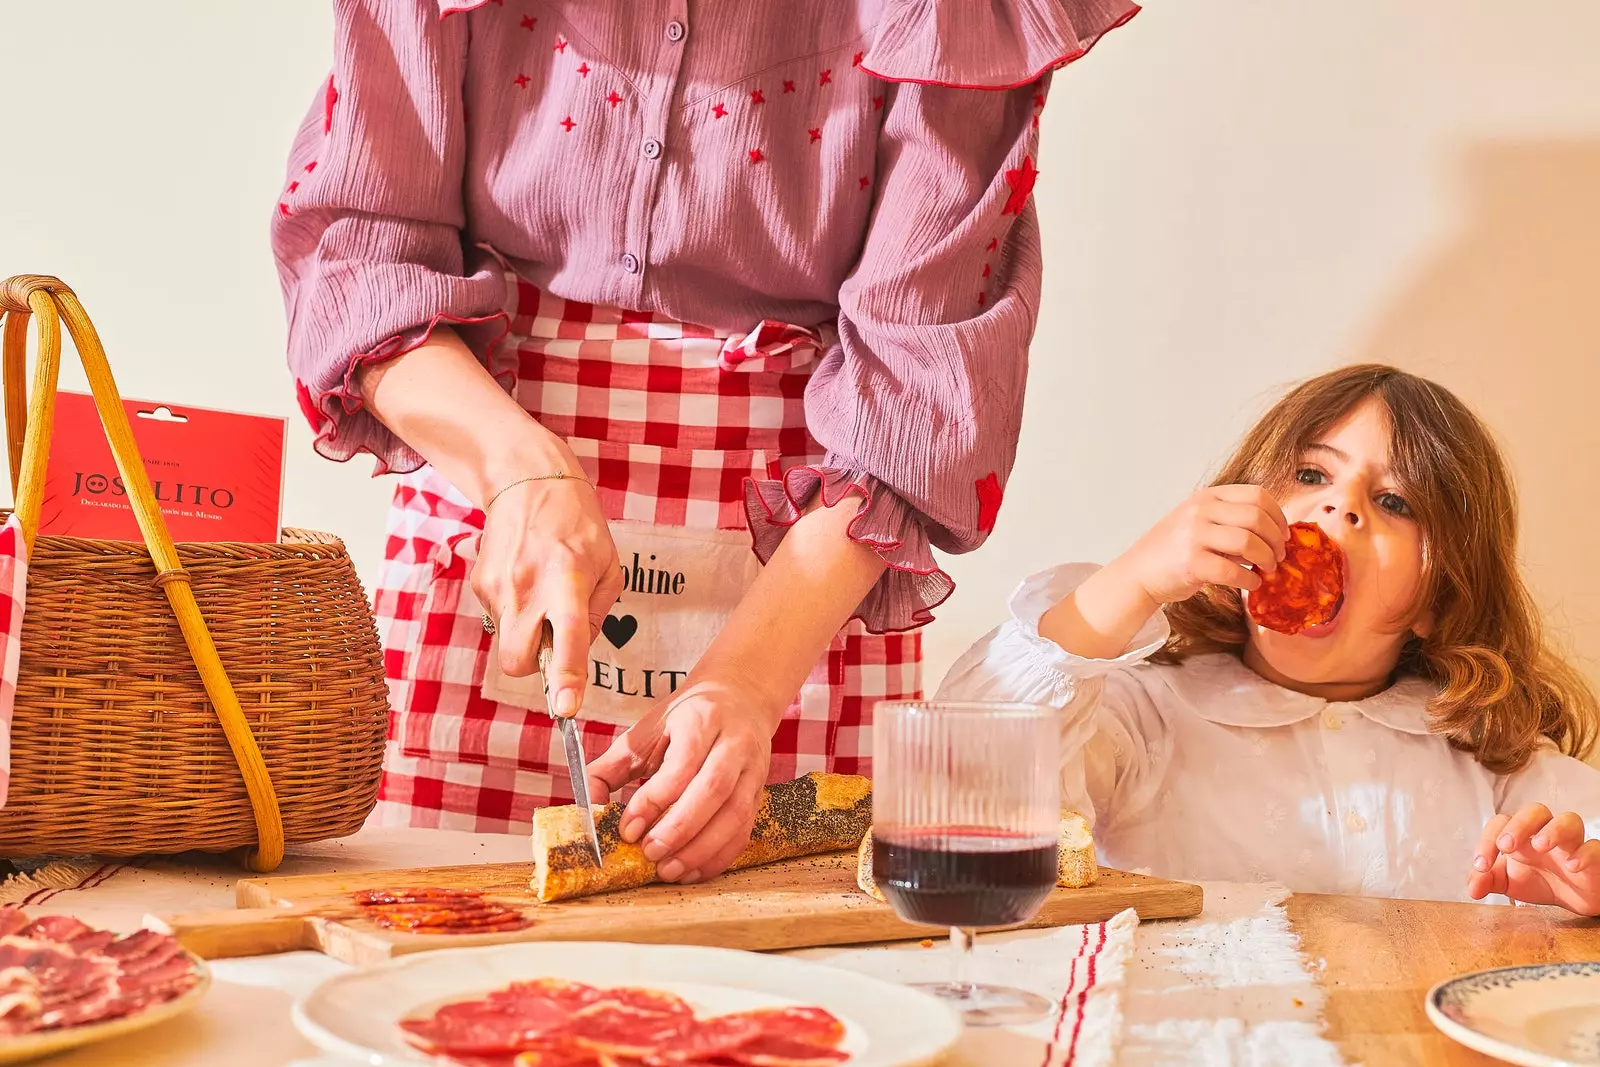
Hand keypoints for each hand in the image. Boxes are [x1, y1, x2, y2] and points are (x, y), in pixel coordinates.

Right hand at [352, 328, 623, 717]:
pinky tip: (526, 578)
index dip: (566, 677)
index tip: (566, 707)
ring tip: (543, 588)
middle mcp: (527, 586)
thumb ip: (596, 615)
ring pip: (507, 640)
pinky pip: (499, 619)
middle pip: (515, 661)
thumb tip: (575, 654)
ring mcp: (497, 586)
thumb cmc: (577, 523)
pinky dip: (515, 611)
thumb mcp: (608, 565)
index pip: (567, 636)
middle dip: (531, 668)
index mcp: (568, 579)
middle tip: (550, 643)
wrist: (525, 478)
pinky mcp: (479, 584)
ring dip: (526, 630)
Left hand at [586, 670, 780, 882]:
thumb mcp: (646, 732)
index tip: (627, 830)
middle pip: (713, 790)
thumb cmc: (686, 719)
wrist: (739, 698)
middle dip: (679, 828)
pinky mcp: (760, 793)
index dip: (653, 801)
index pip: (680, 765)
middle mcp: (734, 742)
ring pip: (735, 814)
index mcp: (701, 720)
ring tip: (668, 869)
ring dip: (701, 849)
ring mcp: (753, 769)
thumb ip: (611, 768)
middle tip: (649, 853)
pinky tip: (692, 870)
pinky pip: (745, 830)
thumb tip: (588, 810)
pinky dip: (719, 856)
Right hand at [1111, 484, 1289, 604]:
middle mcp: (1200, 511)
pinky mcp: (1190, 563)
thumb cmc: (1174, 549)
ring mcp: (1193, 535)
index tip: (1284, 534)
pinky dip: (1250, 580)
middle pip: (1256, 517)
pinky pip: (1233, 571)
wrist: (1138, 572)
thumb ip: (1230, 520)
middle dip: (1276, 540)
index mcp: (1207, 496)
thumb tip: (1276, 534)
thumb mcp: (1199, 521)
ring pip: (1248, 542)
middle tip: (1279, 556)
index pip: (1257, 495)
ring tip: (1267, 569)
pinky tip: (1252, 584)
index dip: (1278, 516)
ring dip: (1266, 559)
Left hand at [1468, 803, 1599, 914]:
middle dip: (1518, 825)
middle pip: (1535, 811)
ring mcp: (1572, 843)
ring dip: (1553, 830)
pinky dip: (1583, 853)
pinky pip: (1594, 847)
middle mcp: (1545, 832)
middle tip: (1506, 846)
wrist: (1576, 899)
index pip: (1501, 822)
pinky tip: (1572, 865)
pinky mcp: (1594, 856)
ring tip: (1539, 846)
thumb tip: (1471, 888)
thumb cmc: (1541, 881)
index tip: (1480, 866)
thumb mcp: (1509, 883)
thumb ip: (1488, 881)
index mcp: (1521, 835)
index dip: (1487, 840)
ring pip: (1568, 819)